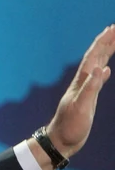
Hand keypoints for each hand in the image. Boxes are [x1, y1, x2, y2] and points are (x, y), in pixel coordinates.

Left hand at [46, 25, 114, 157]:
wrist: (60, 141)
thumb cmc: (70, 127)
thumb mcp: (81, 107)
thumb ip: (91, 88)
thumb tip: (103, 68)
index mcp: (81, 82)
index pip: (93, 56)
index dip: (103, 42)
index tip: (112, 28)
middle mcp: (82, 82)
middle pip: (95, 57)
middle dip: (106, 42)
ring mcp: (84, 90)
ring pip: (96, 65)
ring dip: (105, 52)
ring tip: (113, 41)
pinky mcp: (87, 98)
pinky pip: (97, 79)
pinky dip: (102, 71)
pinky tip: (106, 69)